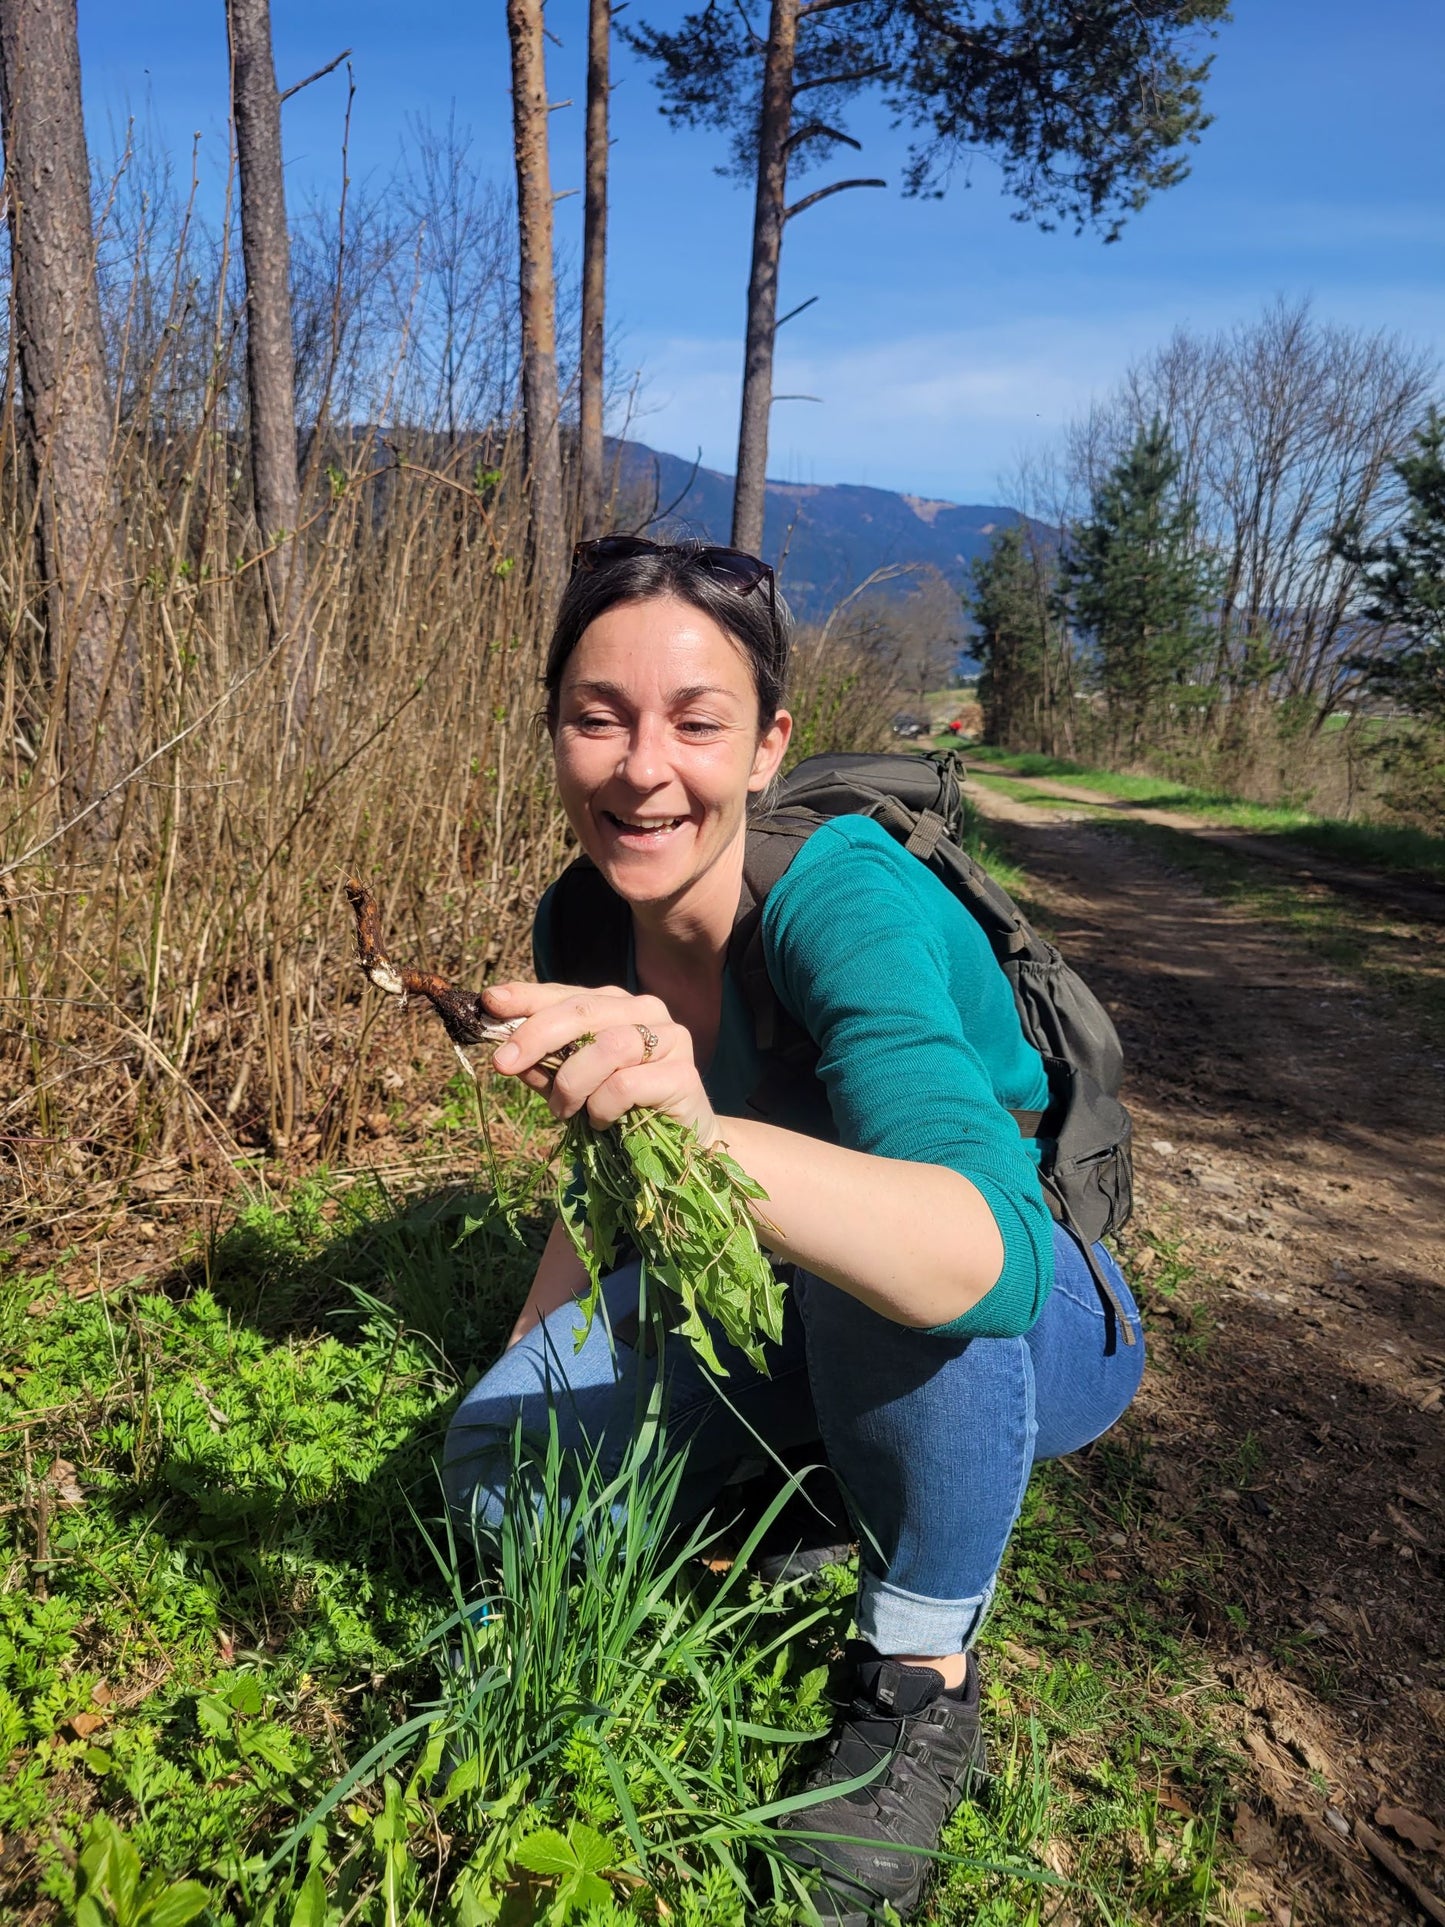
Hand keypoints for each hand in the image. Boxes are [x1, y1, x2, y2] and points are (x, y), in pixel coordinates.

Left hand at [483, 980, 720, 1143]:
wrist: (679, 1144)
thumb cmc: (619, 1109)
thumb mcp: (570, 1085)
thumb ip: (543, 1066)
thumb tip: (507, 1054)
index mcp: (617, 1006)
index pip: (567, 994)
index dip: (527, 997)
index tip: (490, 1001)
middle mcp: (646, 1011)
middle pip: (584, 1012)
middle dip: (536, 1035)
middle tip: (503, 1063)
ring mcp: (670, 1038)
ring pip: (606, 1047)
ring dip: (572, 1084)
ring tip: (564, 1111)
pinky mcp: (684, 1074)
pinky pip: (625, 1086)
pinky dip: (601, 1108)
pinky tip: (602, 1122)